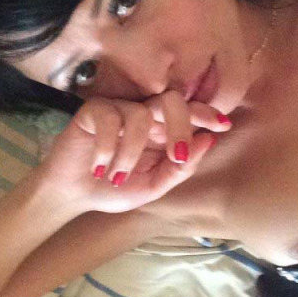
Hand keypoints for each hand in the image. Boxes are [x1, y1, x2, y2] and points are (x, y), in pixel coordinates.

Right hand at [39, 91, 231, 214]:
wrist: (75, 196)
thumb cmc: (116, 189)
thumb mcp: (155, 186)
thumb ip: (180, 167)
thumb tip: (208, 141)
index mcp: (161, 129)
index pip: (187, 110)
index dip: (206, 113)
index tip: (222, 125)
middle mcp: (143, 114)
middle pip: (171, 100)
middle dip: (180, 126)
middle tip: (176, 157)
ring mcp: (117, 109)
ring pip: (140, 114)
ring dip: (132, 152)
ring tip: (118, 175)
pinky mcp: (92, 111)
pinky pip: (109, 119)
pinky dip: (107, 147)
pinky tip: (99, 165)